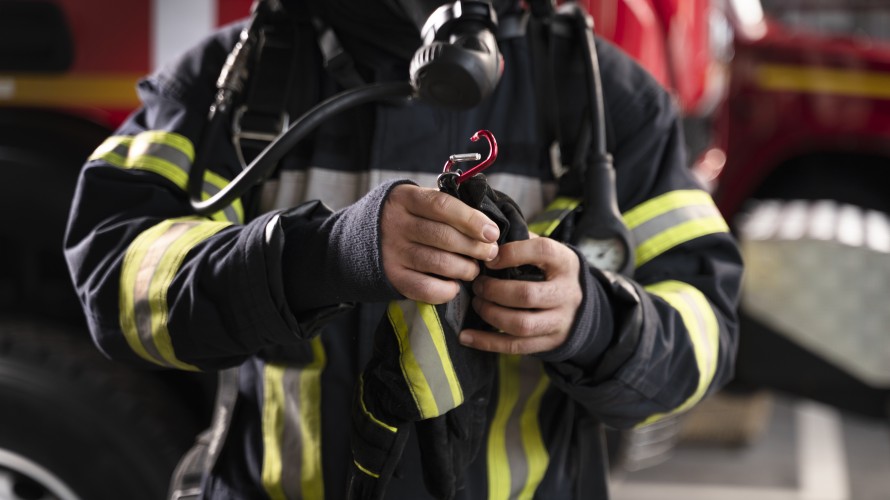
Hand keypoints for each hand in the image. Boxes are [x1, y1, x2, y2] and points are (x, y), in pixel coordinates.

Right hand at [381, 184, 499, 303]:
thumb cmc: (407, 218)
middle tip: (490, 253)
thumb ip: (448, 207)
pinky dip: (447, 290)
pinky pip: (426, 288)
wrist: (364, 239)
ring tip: (474, 269)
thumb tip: (487, 226)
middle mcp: (396, 224)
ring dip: (466, 269)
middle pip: (444, 237)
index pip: (443, 205)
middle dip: (475, 247)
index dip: (472, 219)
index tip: (492, 233)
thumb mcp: (418, 201)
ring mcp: (392, 252)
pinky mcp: (393, 277)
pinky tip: (454, 285)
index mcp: (405, 198)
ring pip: (439, 263)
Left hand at [459, 235, 582, 353]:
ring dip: (491, 315)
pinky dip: (487, 342)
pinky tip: (467, 336)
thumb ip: (521, 243)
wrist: (581, 306)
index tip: (489, 259)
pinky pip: (515, 346)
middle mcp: (567, 293)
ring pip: (521, 324)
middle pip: (527, 294)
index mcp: (565, 263)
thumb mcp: (546, 254)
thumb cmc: (551, 272)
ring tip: (477, 304)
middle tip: (478, 285)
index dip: (513, 253)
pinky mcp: (550, 342)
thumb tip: (485, 241)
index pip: (542, 251)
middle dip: (495, 291)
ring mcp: (560, 321)